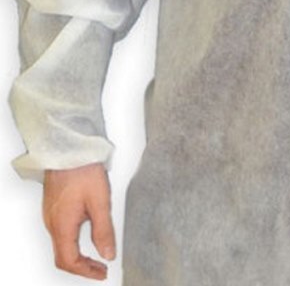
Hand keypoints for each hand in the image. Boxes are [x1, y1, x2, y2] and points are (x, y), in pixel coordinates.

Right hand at [43, 163, 115, 279]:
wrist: (68, 147)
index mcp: (62, 226)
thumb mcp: (100, 201)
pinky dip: (73, 242)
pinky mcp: (53, 207)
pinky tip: (86, 235)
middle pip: (63, 257)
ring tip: (96, 256)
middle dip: (82, 267)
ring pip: (60, 245)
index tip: (102, 273)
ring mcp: (50, 215)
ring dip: (77, 255)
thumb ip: (104, 230)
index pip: (70, 261)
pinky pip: (60, 233)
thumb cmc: (82, 169)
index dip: (86, 272)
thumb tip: (108, 254)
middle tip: (100, 269)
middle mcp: (52, 224)